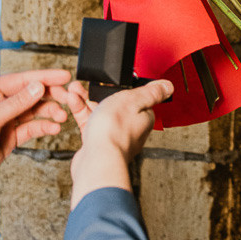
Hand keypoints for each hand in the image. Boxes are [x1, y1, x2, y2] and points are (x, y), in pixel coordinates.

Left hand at [0, 69, 72, 212]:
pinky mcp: (9, 137)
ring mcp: (5, 120)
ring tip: (63, 117)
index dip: (45, 77)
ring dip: (49, 113)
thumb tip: (38, 86)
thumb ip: (16, 104)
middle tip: (69, 98)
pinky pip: (30, 128)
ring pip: (33, 111)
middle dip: (50, 96)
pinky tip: (54, 128)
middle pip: (31, 94)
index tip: (65, 76)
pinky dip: (43, 127)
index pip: (22, 80)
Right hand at [70, 78, 173, 207]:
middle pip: (114, 104)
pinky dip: (80, 111)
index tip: (111, 80)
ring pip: (98, 112)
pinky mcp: (96, 143)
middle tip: (87, 83)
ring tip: (73, 89)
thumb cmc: (114, 130)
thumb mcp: (134, 100)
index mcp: (143, 117)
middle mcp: (129, 128)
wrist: (96, 159)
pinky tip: (73, 103)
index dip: (122, 87)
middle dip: (99, 91)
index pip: (136, 98)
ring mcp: (112, 136)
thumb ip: (151, 92)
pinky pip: (88, 123)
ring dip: (85, 99)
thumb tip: (168, 86)